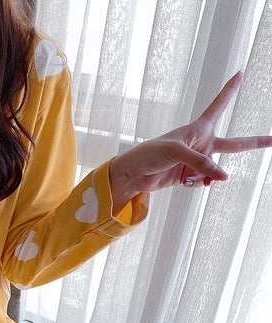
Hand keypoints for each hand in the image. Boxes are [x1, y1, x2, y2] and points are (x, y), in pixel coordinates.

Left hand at [109, 72, 271, 211]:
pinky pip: (203, 181)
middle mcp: (200, 143)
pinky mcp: (187, 176)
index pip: (219, 105)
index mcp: (198, 128)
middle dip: (254, 143)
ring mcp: (195, 161)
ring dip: (208, 176)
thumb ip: (201, 164)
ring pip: (215, 170)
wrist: (133, 174)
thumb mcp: (177, 152)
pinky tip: (186, 184)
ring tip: (193, 179)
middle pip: (233, 144)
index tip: (239, 74)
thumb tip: (222, 177)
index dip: (229, 90)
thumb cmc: (150, 153)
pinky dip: (197, 184)